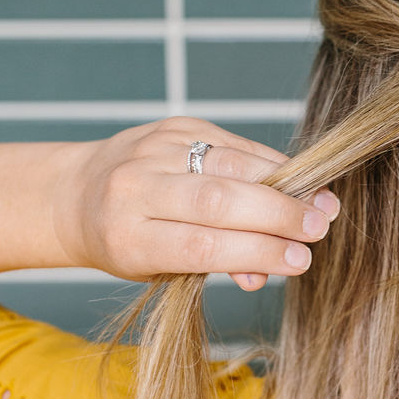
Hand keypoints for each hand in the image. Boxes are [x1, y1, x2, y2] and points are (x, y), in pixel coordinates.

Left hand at [53, 118, 338, 291]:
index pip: (202, 245)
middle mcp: (137, 187)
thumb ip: (211, 267)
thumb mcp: (159, 269)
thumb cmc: (126, 241)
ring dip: (285, 186)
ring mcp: (156, 149)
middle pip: (219, 200)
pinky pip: (235, 144)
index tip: (301, 260)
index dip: (257, 252)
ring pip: (233, 164)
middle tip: (318, 230)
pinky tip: (297, 183)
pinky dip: (272, 165)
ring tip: (321, 206)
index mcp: (128, 236)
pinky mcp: (177, 125)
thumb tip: (265, 273)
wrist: (77, 194)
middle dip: (278, 216)